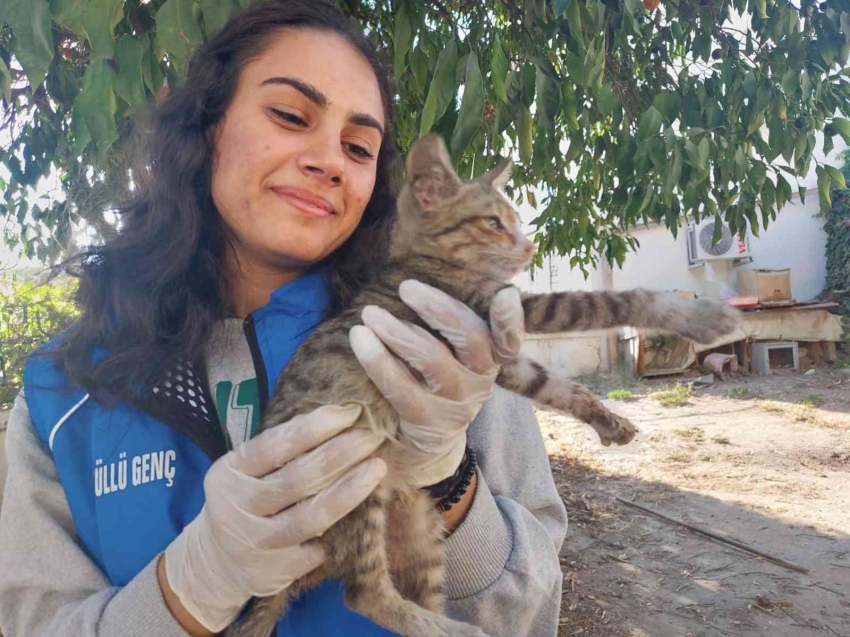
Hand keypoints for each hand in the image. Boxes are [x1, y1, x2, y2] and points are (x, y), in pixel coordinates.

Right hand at [162, 404, 385, 631]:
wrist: (216, 561)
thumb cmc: (247, 500)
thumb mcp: (248, 470)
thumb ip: (281, 450)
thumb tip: (339, 418)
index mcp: (230, 471)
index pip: (273, 445)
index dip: (314, 427)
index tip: (350, 412)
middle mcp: (236, 507)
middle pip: (296, 479)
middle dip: (339, 454)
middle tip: (372, 437)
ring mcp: (252, 543)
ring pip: (309, 516)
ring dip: (348, 491)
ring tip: (377, 469)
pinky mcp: (268, 574)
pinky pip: (313, 550)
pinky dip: (336, 533)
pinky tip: (360, 517)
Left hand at [349, 280, 523, 487]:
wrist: (428, 438)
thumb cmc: (439, 377)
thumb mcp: (457, 354)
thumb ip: (454, 322)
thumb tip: (437, 267)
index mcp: (492, 358)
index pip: (509, 339)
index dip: (510, 319)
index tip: (506, 293)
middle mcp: (480, 379)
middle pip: (470, 338)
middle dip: (438, 308)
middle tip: (405, 286)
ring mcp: (454, 402)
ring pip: (432, 359)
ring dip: (398, 331)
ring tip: (370, 313)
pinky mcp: (425, 419)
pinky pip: (400, 387)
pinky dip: (377, 359)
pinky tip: (359, 337)